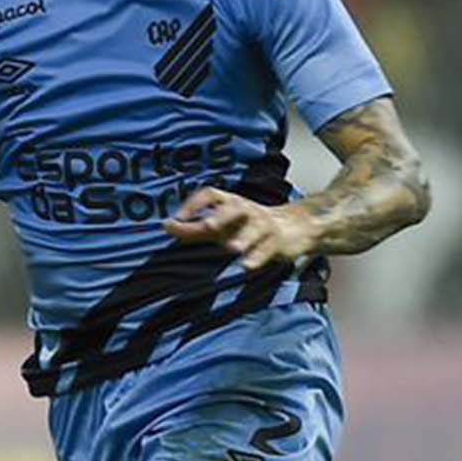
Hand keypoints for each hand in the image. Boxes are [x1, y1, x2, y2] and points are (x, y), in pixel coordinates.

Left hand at [164, 187, 316, 269]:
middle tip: (207, 226)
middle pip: (235, 207)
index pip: (211, 194)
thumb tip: (166, 226)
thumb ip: (193, 229)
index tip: (177, 218)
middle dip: (222, 216)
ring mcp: (264, 225)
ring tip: (231, 248)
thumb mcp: (220, 226)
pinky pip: (268, 248)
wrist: (295, 228)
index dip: (194, 203)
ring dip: (243, 237)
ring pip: (255, 228)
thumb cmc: (247, 227)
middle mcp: (246, 210)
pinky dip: (257, 257)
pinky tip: (246, 266)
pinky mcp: (278, 241)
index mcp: (230, 203)